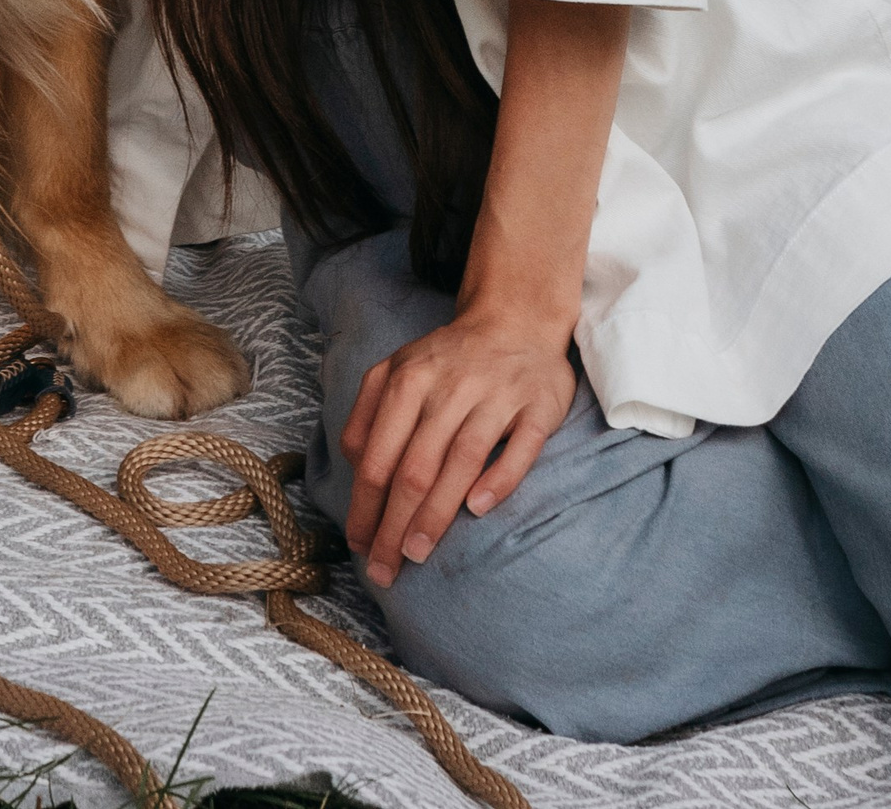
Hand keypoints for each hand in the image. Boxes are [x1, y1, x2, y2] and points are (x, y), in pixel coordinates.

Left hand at [341, 301, 577, 585]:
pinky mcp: (537, 406)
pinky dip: (499, 479)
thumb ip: (369, 412)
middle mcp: (451, 386)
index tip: (359, 544)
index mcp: (409, 379)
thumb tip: (353, 464)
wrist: (516, 320)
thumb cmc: (449, 360)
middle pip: (415, 466)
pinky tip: (478, 509)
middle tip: (385, 569)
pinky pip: (519, 448)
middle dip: (394, 524)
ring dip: (436, 513)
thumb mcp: (398, 370)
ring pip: (460, 460)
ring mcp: (497, 395)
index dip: (365, 505)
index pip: (379, 455)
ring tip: (417, 553)